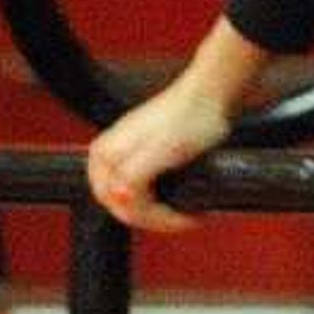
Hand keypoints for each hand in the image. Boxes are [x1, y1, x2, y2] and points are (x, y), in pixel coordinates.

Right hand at [86, 77, 236, 233]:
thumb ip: (132, 178)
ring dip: (154, 211)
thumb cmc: (190, 118)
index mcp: (104, 156)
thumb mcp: (160, 152)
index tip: (183, 221)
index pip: (120, 205)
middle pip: (122, 205)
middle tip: (184, 221)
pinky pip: (140, 187)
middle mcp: (106, 156)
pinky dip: (157, 198)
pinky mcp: (138, 154)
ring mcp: (121, 154)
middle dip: (153, 217)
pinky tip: (176, 199)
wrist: (210, 92)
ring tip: (181, 214)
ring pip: (130, 199)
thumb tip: (116, 197)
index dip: (152, 219)